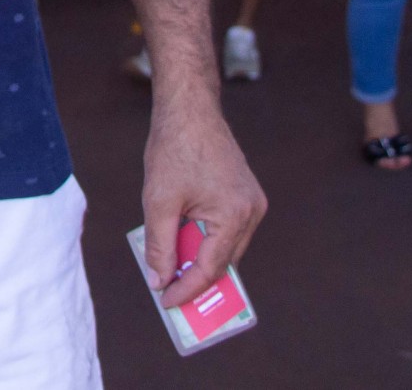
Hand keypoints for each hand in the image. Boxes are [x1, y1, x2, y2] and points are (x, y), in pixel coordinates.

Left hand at [141, 96, 266, 309]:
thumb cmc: (174, 149)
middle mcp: (251, 211)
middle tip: (168, 291)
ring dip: (201, 258)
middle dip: (196, 278)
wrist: (190, 109)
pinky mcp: (245, 194)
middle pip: (224, 261)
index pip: (212, 269)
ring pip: (226, 247)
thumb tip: (158, 279)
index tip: (166, 301)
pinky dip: (206, 239)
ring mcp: (252, 202)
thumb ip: (159, 245)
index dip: (187, 289)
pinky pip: (228, 228)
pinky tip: (184, 242)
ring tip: (172, 270)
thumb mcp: (159, 201)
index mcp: (234, 215)